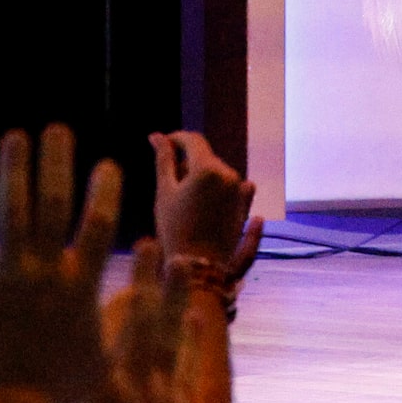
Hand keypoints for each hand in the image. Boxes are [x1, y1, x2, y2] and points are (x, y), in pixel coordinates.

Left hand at [0, 124, 122, 402]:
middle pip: (54, 206)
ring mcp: (7, 278)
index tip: (108, 163)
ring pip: (11, 213)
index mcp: (79, 286)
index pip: (97, 227)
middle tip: (58, 129)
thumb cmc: (65, 388)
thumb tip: (155, 304)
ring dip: (13, 170)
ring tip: (16, 136)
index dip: (104, 192)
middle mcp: (44, 273)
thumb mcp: (108, 352)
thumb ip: (126, 321)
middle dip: (57, 164)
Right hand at [48, 240, 192, 402]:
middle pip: (146, 320)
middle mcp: (138, 382)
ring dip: (176, 296)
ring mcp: (165, 393)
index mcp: (102, 388)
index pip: (105, 331)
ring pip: (173, 333)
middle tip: (151, 243)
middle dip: (148, 279)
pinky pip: (188, 362)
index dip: (107, 295)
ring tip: (183, 263)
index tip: (101, 266)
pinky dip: (192, 336)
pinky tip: (197, 314)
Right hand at [148, 130, 259, 274]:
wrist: (198, 266)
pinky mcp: (244, 205)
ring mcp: (240, 191)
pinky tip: (201, 202)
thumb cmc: (174, 229)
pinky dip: (216, 189)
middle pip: (205, 156)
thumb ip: (163, 159)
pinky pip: (229, 187)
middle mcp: (230, 175)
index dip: (175, 138)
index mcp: (208, 169)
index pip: (192, 140)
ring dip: (201, 176)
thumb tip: (157, 136)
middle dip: (186, 161)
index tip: (161, 144)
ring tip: (182, 198)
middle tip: (167, 180)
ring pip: (217, 172)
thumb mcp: (164, 192)